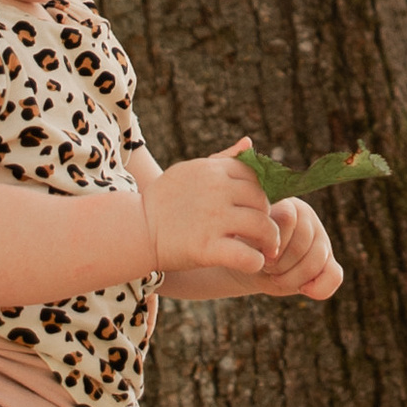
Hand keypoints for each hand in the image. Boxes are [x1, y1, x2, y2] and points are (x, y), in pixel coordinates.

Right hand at [145, 141, 275, 282]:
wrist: (136, 229)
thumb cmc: (164, 201)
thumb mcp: (191, 170)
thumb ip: (222, 158)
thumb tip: (249, 143)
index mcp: (213, 170)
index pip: (256, 176)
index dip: (263, 193)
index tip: (259, 209)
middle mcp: (216, 190)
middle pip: (262, 201)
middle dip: (268, 218)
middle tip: (266, 234)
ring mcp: (213, 219)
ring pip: (263, 227)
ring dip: (270, 241)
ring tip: (267, 250)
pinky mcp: (206, 248)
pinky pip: (247, 256)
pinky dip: (256, 262)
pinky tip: (252, 263)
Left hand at [253, 197, 342, 302]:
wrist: (250, 264)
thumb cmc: (246, 250)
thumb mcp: (245, 242)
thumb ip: (260, 235)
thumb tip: (280, 238)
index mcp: (285, 204)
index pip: (287, 217)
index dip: (273, 243)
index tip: (258, 253)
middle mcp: (306, 216)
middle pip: (301, 244)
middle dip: (280, 264)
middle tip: (265, 266)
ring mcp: (320, 237)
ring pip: (316, 261)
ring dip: (292, 278)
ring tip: (275, 276)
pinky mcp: (329, 260)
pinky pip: (334, 276)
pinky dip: (319, 288)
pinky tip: (303, 290)